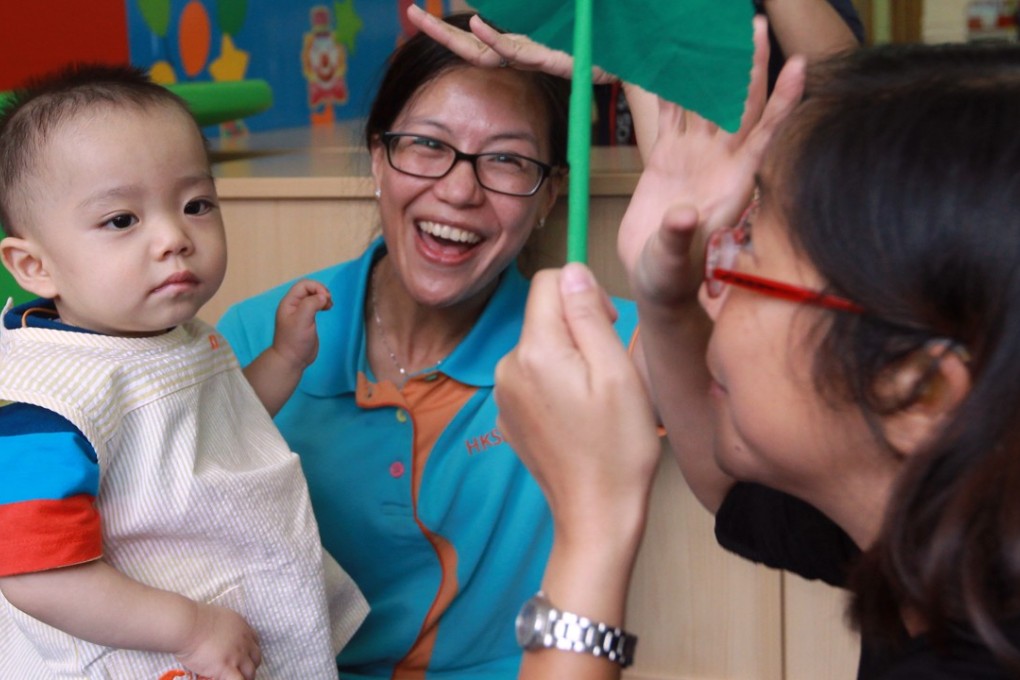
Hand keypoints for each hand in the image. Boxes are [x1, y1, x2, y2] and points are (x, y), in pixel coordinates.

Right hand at [174, 603, 260, 679]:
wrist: (189, 625)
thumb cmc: (195, 619)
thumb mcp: (218, 617)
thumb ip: (224, 627)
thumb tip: (217, 635)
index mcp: (242, 627)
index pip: (255, 642)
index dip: (249, 652)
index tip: (243, 657)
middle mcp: (244, 642)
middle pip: (256, 658)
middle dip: (249, 666)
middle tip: (240, 671)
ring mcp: (237, 656)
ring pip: (250, 673)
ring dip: (244, 678)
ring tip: (236, 679)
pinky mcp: (226, 668)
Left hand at [272, 279, 331, 369]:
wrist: (292, 360)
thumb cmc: (294, 341)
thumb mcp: (302, 320)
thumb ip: (311, 304)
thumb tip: (323, 296)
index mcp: (289, 303)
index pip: (304, 285)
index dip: (317, 287)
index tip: (326, 299)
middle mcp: (294, 305)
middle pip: (309, 289)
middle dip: (321, 292)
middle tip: (329, 303)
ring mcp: (300, 312)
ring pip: (313, 296)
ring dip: (323, 298)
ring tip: (329, 306)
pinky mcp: (307, 319)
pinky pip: (315, 305)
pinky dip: (323, 304)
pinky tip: (327, 309)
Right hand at [406, 4, 617, 83]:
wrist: (634, 54)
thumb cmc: (601, 37)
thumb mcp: (563, 19)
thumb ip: (538, 13)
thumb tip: (497, 4)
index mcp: (525, 44)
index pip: (478, 39)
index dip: (450, 31)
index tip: (424, 15)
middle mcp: (524, 52)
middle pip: (470, 47)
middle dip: (437, 34)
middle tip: (409, 16)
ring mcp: (535, 57)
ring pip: (484, 51)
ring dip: (451, 37)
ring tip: (420, 19)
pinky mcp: (552, 60)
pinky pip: (515, 50)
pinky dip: (492, 37)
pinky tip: (473, 22)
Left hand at [495, 264, 659, 545]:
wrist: (596, 514)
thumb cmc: (618, 447)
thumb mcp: (617, 372)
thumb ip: (590, 315)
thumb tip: (573, 271)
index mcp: (535, 351)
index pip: (548, 282)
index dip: (584, 293)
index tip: (609, 326)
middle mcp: (507, 366)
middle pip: (543, 315)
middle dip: (577, 328)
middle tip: (609, 370)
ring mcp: (504, 393)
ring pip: (540, 346)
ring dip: (568, 358)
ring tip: (595, 398)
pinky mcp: (508, 415)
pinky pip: (533, 375)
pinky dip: (556, 383)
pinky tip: (578, 416)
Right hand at [618, 16, 804, 299]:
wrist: (652, 280)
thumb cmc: (668, 279)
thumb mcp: (671, 263)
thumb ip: (678, 238)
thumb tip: (683, 215)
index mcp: (732, 184)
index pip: (765, 135)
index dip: (782, 100)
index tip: (800, 65)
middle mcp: (718, 163)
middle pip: (738, 105)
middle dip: (749, 65)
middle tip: (754, 25)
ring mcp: (693, 158)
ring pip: (705, 102)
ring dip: (710, 68)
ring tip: (713, 29)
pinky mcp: (666, 158)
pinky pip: (671, 115)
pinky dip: (670, 88)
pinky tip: (669, 60)